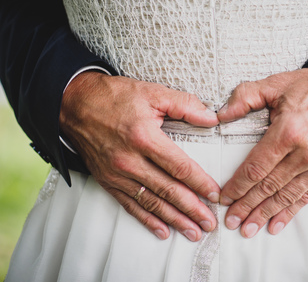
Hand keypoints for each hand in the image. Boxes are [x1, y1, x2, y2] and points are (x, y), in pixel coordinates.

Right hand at [60, 72, 220, 241]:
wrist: (75, 104)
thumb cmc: (114, 97)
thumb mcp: (153, 93)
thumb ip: (185, 105)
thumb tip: (211, 118)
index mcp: (144, 138)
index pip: (179, 167)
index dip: (200, 183)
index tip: (215, 194)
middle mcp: (130, 161)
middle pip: (168, 191)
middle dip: (193, 209)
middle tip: (210, 222)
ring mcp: (117, 174)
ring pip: (152, 203)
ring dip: (175, 219)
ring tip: (193, 231)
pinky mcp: (107, 181)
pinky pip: (130, 205)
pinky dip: (148, 220)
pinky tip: (163, 230)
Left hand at [217, 63, 307, 237]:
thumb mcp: (277, 83)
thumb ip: (245, 97)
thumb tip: (220, 114)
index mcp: (289, 131)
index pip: (256, 167)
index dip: (238, 186)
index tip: (224, 197)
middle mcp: (306, 153)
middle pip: (268, 187)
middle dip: (247, 206)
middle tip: (231, 220)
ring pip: (286, 196)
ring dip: (265, 214)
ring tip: (248, 228)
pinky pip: (306, 196)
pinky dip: (290, 212)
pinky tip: (276, 223)